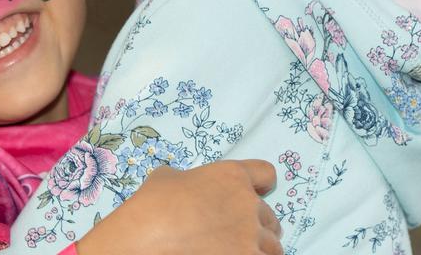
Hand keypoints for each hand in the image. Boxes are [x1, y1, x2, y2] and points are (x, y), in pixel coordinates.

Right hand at [78, 159, 281, 254]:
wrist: (148, 237)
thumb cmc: (153, 206)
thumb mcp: (166, 178)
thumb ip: (186, 179)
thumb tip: (180, 184)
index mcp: (231, 176)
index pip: (265, 174)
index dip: (260, 186)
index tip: (256, 195)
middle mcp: (248, 202)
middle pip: (269, 216)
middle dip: (256, 226)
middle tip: (235, 236)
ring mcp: (250, 234)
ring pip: (272, 244)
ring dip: (259, 249)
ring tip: (237, 252)